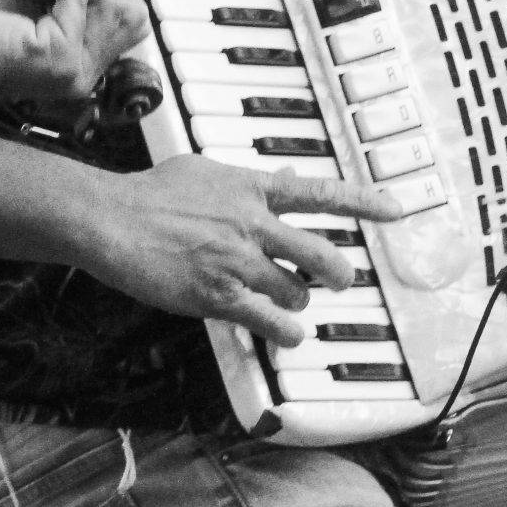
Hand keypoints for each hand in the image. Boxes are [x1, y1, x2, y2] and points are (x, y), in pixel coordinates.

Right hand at [80, 157, 402, 347]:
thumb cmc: (147, 194)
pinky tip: (287, 335)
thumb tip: (282, 178)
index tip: (395, 211)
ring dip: (298, 301)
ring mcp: (238, 261)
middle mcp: (253, 224)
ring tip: (288, 303)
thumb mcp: (204, 171)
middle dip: (338, 273)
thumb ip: (247, 181)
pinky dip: (285, 331)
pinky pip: (269, 320)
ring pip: (296, 290)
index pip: (321, 193)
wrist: (110, 220)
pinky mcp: (219, 295)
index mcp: (251, 189)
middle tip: (340, 279)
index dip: (365, 202)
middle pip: (320, 254)